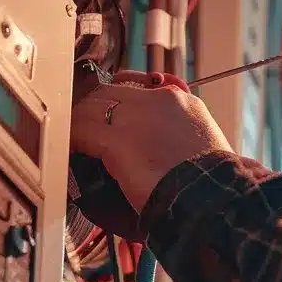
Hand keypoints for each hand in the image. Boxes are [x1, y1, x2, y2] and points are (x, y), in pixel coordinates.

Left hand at [70, 71, 233, 211]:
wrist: (210, 195)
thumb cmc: (210, 182)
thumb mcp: (203, 146)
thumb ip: (182, 135)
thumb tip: (170, 150)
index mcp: (182, 100)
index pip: (140, 85)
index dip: (119, 98)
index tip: (112, 111)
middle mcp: (158, 98)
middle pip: (111, 90)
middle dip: (95, 106)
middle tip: (85, 125)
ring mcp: (135, 116)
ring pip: (92, 106)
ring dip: (81, 121)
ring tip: (75, 138)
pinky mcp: (116, 139)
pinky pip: (81, 130)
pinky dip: (73, 139)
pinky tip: (70, 149)